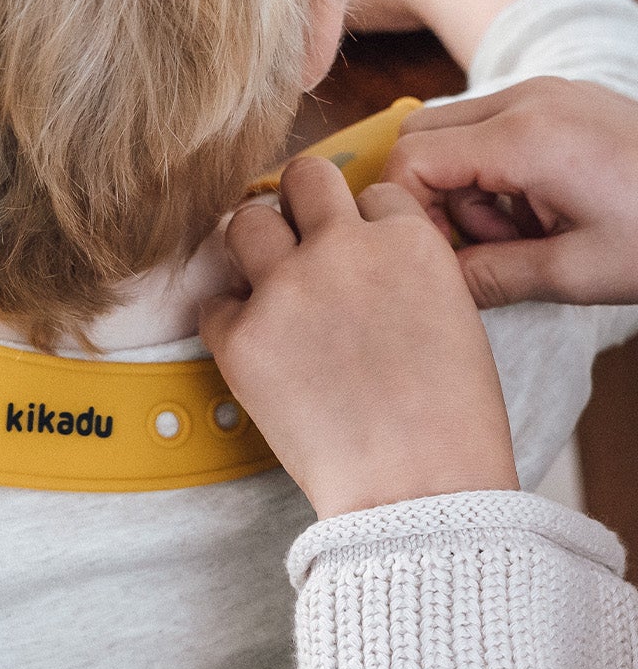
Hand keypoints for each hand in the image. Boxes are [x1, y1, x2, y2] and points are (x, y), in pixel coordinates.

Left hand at [199, 156, 518, 517]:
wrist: (417, 489)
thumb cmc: (449, 421)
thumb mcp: (454, 317)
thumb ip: (405, 271)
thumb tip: (363, 261)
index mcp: (408, 240)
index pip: (372, 194)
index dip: (365, 228)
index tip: (362, 261)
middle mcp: (343, 249)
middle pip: (304, 178)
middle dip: (302, 207)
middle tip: (301, 246)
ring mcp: (286, 289)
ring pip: (245, 221)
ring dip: (254, 249)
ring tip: (270, 288)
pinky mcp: (241, 337)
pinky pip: (214, 305)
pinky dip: (230, 323)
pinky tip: (257, 351)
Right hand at [387, 76, 637, 306]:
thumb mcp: (574, 272)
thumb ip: (488, 277)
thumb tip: (429, 284)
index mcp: (525, 138)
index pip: (409, 160)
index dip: (408, 213)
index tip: (443, 256)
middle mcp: (526, 98)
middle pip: (418, 135)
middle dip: (431, 196)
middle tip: (484, 243)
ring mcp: (543, 91)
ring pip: (450, 129)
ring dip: (463, 184)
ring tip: (522, 228)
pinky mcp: (558, 98)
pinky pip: (489, 125)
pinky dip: (492, 168)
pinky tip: (538, 205)